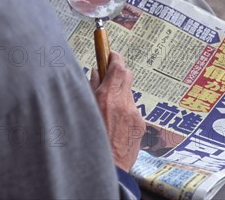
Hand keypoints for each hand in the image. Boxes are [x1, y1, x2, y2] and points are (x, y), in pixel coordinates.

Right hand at [90, 51, 144, 171]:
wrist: (105, 168)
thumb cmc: (88, 140)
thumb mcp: (84, 110)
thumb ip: (91, 89)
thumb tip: (96, 73)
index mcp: (107, 98)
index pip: (117, 66)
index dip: (114, 57)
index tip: (110, 55)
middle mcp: (124, 104)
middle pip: (127, 75)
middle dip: (118, 73)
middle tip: (108, 77)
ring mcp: (134, 115)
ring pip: (128, 95)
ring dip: (119, 95)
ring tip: (107, 111)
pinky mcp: (140, 126)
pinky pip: (132, 110)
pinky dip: (124, 111)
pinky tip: (115, 125)